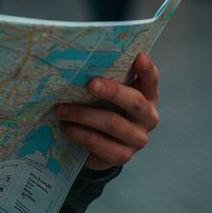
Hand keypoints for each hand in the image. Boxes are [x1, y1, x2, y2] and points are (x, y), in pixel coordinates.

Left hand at [55, 52, 159, 170]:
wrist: (101, 147)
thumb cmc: (105, 110)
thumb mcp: (109, 95)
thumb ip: (105, 80)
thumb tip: (80, 63)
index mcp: (147, 96)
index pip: (151, 80)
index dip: (146, 68)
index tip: (138, 56)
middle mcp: (148, 117)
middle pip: (134, 101)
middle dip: (112, 91)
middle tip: (89, 83)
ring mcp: (137, 139)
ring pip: (112, 123)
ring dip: (83, 114)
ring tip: (60, 109)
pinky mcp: (122, 156)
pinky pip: (99, 144)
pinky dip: (79, 134)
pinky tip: (65, 127)